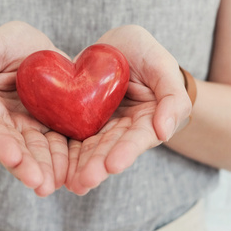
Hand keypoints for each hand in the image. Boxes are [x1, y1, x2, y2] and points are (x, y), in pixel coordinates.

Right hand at [0, 21, 68, 196]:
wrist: (38, 47)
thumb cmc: (7, 44)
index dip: (1, 144)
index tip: (12, 158)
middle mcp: (8, 124)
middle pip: (17, 148)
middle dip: (28, 167)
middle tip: (40, 184)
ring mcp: (33, 128)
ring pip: (40, 152)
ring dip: (48, 170)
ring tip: (56, 185)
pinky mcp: (55, 128)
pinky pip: (63, 145)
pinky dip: (68, 160)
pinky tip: (76, 174)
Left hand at [65, 25, 191, 194]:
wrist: (116, 47)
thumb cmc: (145, 53)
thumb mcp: (162, 64)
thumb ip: (172, 96)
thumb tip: (165, 132)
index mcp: (148, 119)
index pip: (139, 137)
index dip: (127, 151)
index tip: (113, 165)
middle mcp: (125, 129)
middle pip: (112, 149)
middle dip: (99, 165)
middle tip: (85, 181)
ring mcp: (102, 128)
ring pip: (91, 149)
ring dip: (81, 167)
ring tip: (72, 183)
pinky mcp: (81, 123)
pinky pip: (72, 139)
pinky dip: (66, 155)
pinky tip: (57, 170)